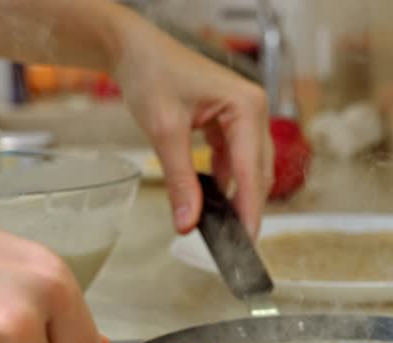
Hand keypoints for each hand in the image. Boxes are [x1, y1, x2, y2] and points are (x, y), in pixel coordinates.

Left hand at [112, 10, 273, 237]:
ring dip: (236, 195)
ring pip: (248, 168)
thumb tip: (188, 222)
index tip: (246, 241)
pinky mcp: (230, 122)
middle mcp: (254, 110)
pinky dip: (225, 180)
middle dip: (246, 207)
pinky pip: (235, 159)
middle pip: (257, 172)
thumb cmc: (152, 74)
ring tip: (222, 226)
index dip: (250, 209)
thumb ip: (180, 180)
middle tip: (235, 242)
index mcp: (247, 107)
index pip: (252, 170)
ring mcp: (244, 116)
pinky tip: (211, 199)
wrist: (135, 49)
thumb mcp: (164, 132)